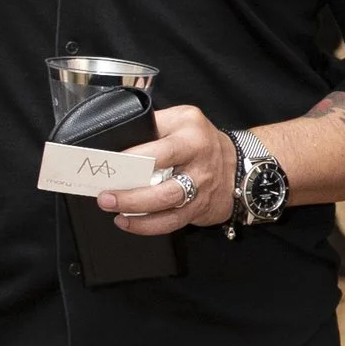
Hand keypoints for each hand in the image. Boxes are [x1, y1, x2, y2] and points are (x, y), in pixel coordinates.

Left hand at [98, 100, 236, 232]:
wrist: (238, 167)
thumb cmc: (201, 140)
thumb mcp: (182, 119)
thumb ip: (155, 126)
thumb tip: (117, 142)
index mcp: (191, 135)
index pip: (161, 150)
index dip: (134, 160)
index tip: (111, 165)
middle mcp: (199, 163)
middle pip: (165, 184)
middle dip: (132, 194)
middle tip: (106, 195)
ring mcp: (201, 188)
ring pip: (168, 206)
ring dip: (137, 212)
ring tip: (114, 210)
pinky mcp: (198, 208)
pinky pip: (172, 222)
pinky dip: (147, 225)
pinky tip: (128, 222)